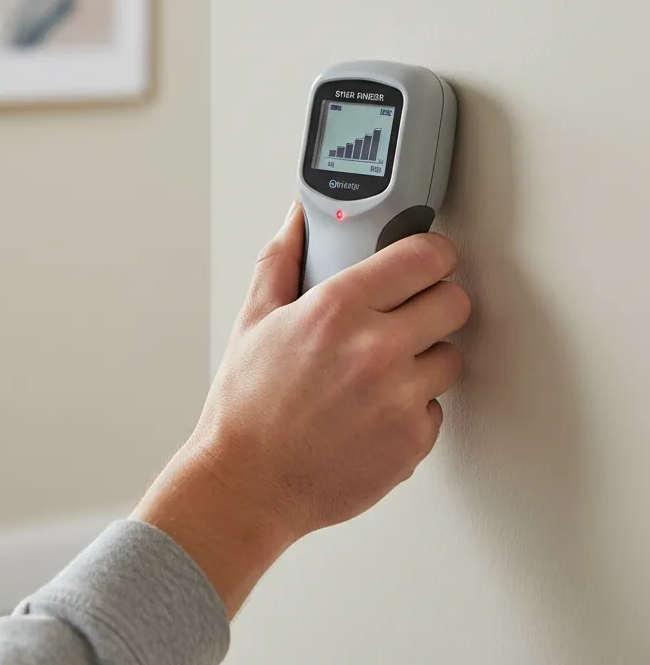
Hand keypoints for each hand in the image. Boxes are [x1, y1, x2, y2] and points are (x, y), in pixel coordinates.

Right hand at [132, 203, 468, 616]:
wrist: (248, 482)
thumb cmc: (247, 407)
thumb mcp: (254, 319)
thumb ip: (282, 259)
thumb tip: (297, 219)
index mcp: (337, 309)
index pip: (424, 257)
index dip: (431, 253)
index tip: (427, 258)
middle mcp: (375, 349)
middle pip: (455, 301)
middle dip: (435, 301)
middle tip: (410, 312)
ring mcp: (399, 397)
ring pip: (451, 355)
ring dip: (426, 357)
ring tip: (382, 368)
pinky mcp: (413, 440)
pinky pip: (436, 407)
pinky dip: (414, 406)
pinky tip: (376, 407)